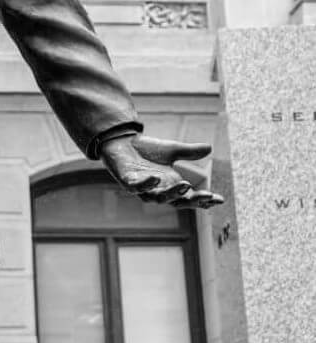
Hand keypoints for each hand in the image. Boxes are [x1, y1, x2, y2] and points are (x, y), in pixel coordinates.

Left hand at [98, 134, 223, 208]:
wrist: (122, 141)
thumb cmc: (147, 149)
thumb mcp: (171, 149)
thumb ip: (189, 152)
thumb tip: (210, 148)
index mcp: (171, 185)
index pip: (190, 197)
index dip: (203, 201)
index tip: (220, 200)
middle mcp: (158, 190)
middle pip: (177, 201)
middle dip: (192, 200)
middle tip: (207, 196)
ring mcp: (142, 188)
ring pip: (158, 197)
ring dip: (172, 193)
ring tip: (185, 184)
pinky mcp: (127, 181)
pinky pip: (136, 187)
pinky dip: (146, 184)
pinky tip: (155, 178)